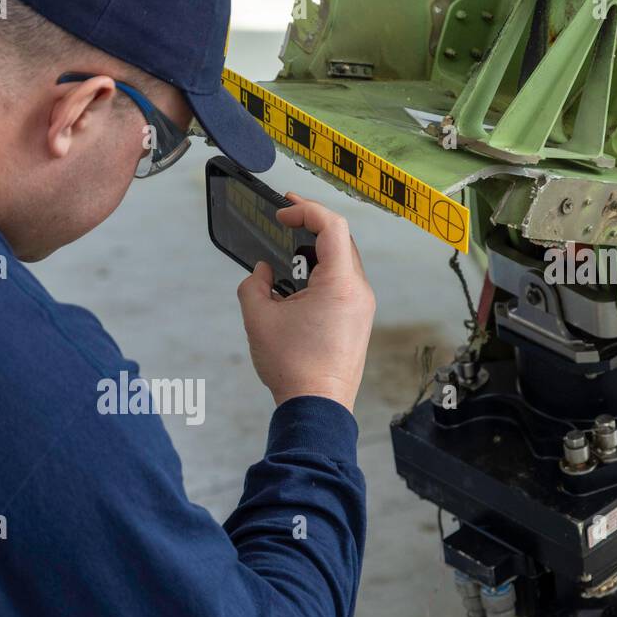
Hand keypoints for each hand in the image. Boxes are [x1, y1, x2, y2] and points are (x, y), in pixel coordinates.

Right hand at [236, 193, 375, 413]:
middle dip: (311, 226)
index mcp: (340, 283)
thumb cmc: (294, 367)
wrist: (317, 406)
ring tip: (288, 256)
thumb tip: (262, 273)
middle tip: (286, 220)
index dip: (306, 210)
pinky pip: (344, 285)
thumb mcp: (258, 319)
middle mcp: (359, 291)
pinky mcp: (358, 322)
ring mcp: (362, 308)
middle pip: (341, 241)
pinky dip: (322, 275)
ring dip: (316, 252)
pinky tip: (299, 286)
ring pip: (343, 263)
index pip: (332, 226)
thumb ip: (254, 286)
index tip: (282, 211)